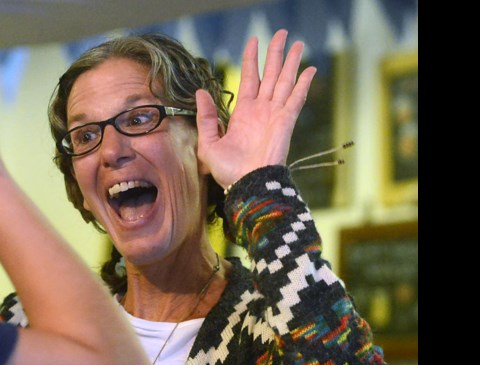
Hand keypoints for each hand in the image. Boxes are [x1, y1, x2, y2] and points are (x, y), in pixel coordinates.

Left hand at [195, 29, 315, 189]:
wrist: (247, 185)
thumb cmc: (228, 171)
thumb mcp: (208, 143)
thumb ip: (206, 118)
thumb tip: (200, 93)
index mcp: (243, 113)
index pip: (249, 78)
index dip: (251, 59)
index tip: (253, 41)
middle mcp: (261, 110)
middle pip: (270, 74)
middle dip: (275, 53)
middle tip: (281, 33)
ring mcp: (275, 114)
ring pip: (285, 81)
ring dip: (291, 62)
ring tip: (298, 43)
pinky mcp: (286, 121)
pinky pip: (296, 98)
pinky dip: (303, 83)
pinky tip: (309, 69)